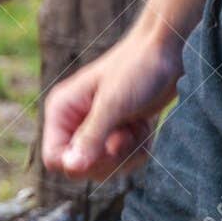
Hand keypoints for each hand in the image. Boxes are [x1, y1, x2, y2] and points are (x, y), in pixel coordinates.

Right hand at [40, 28, 184, 181]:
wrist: (167, 52)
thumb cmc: (137, 69)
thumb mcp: (113, 104)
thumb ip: (91, 137)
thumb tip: (71, 168)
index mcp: (62, 111)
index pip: (54, 157)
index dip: (78, 163)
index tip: (106, 148)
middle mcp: (73, 122)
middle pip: (79, 167)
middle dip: (109, 158)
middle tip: (126, 136)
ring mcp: (96, 129)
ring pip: (103, 167)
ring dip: (127, 155)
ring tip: (138, 128)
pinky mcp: (116, 133)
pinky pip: (121, 161)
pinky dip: (138, 151)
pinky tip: (144, 129)